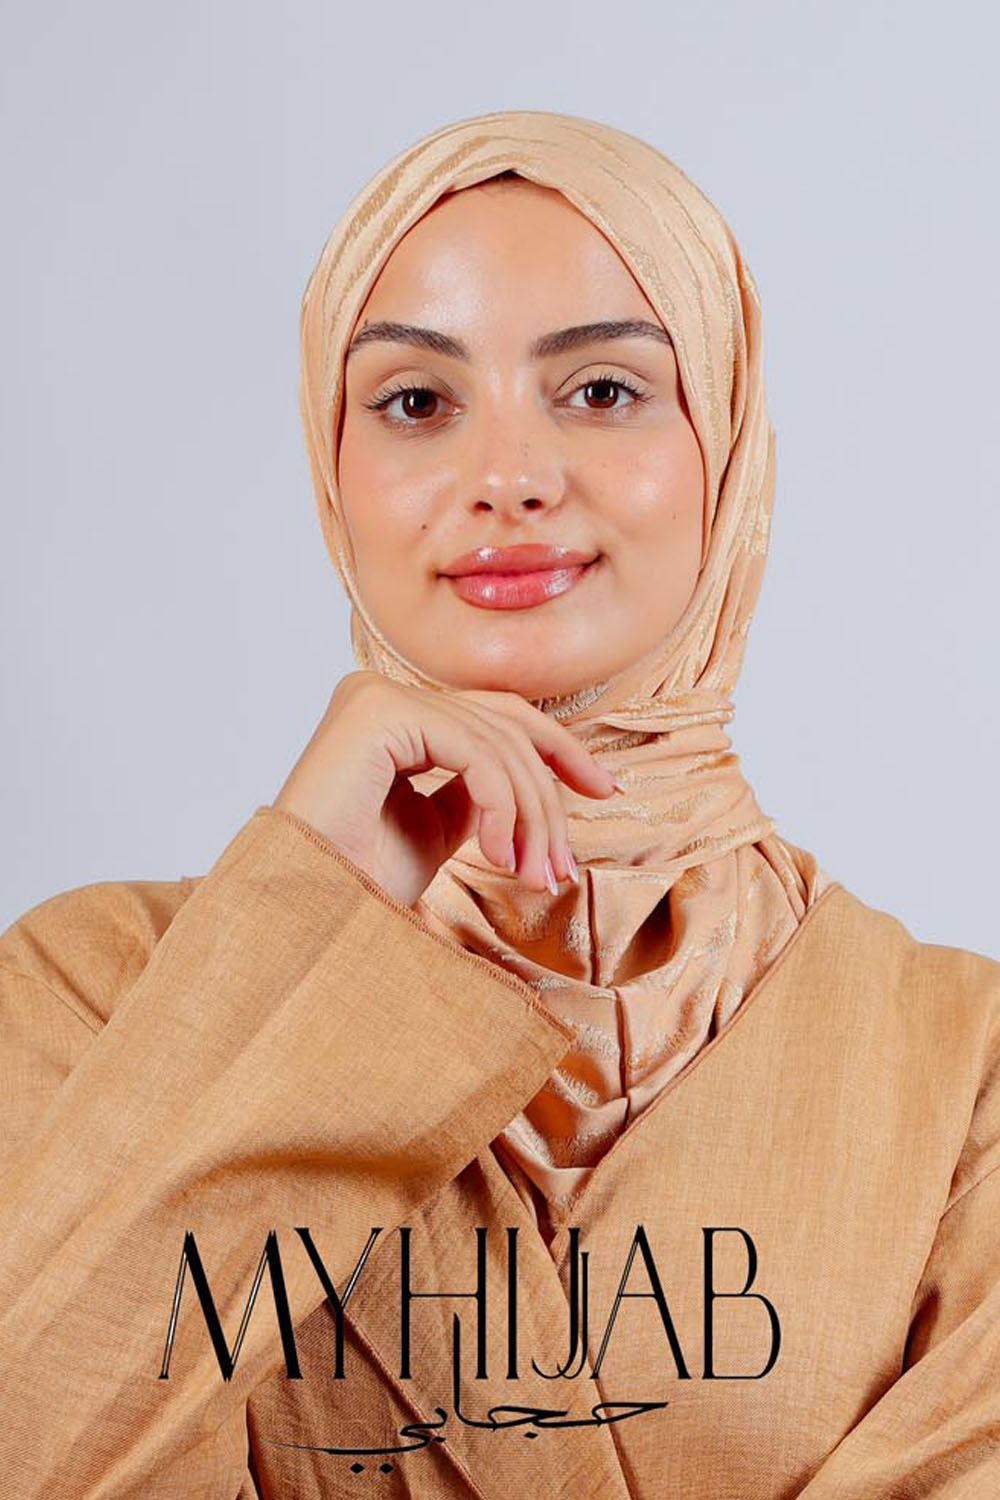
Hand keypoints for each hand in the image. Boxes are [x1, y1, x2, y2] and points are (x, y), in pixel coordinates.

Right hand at [272, 671, 617, 907]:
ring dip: (531, 815)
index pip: (494, 713)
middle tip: (563, 867)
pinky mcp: (377, 713)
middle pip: (503, 724)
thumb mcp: (436, 828)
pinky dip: (503, 805)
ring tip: (537, 876)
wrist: (310, 919)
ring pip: (497, 740)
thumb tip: (533, 776)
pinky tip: (501, 857)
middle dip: (548, 796)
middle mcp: (379, 693)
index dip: (557, 748)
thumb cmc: (359, 883)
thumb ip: (476, 790)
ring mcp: (375, 696)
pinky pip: (474, 749)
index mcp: (390, 714)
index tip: (605, 789)